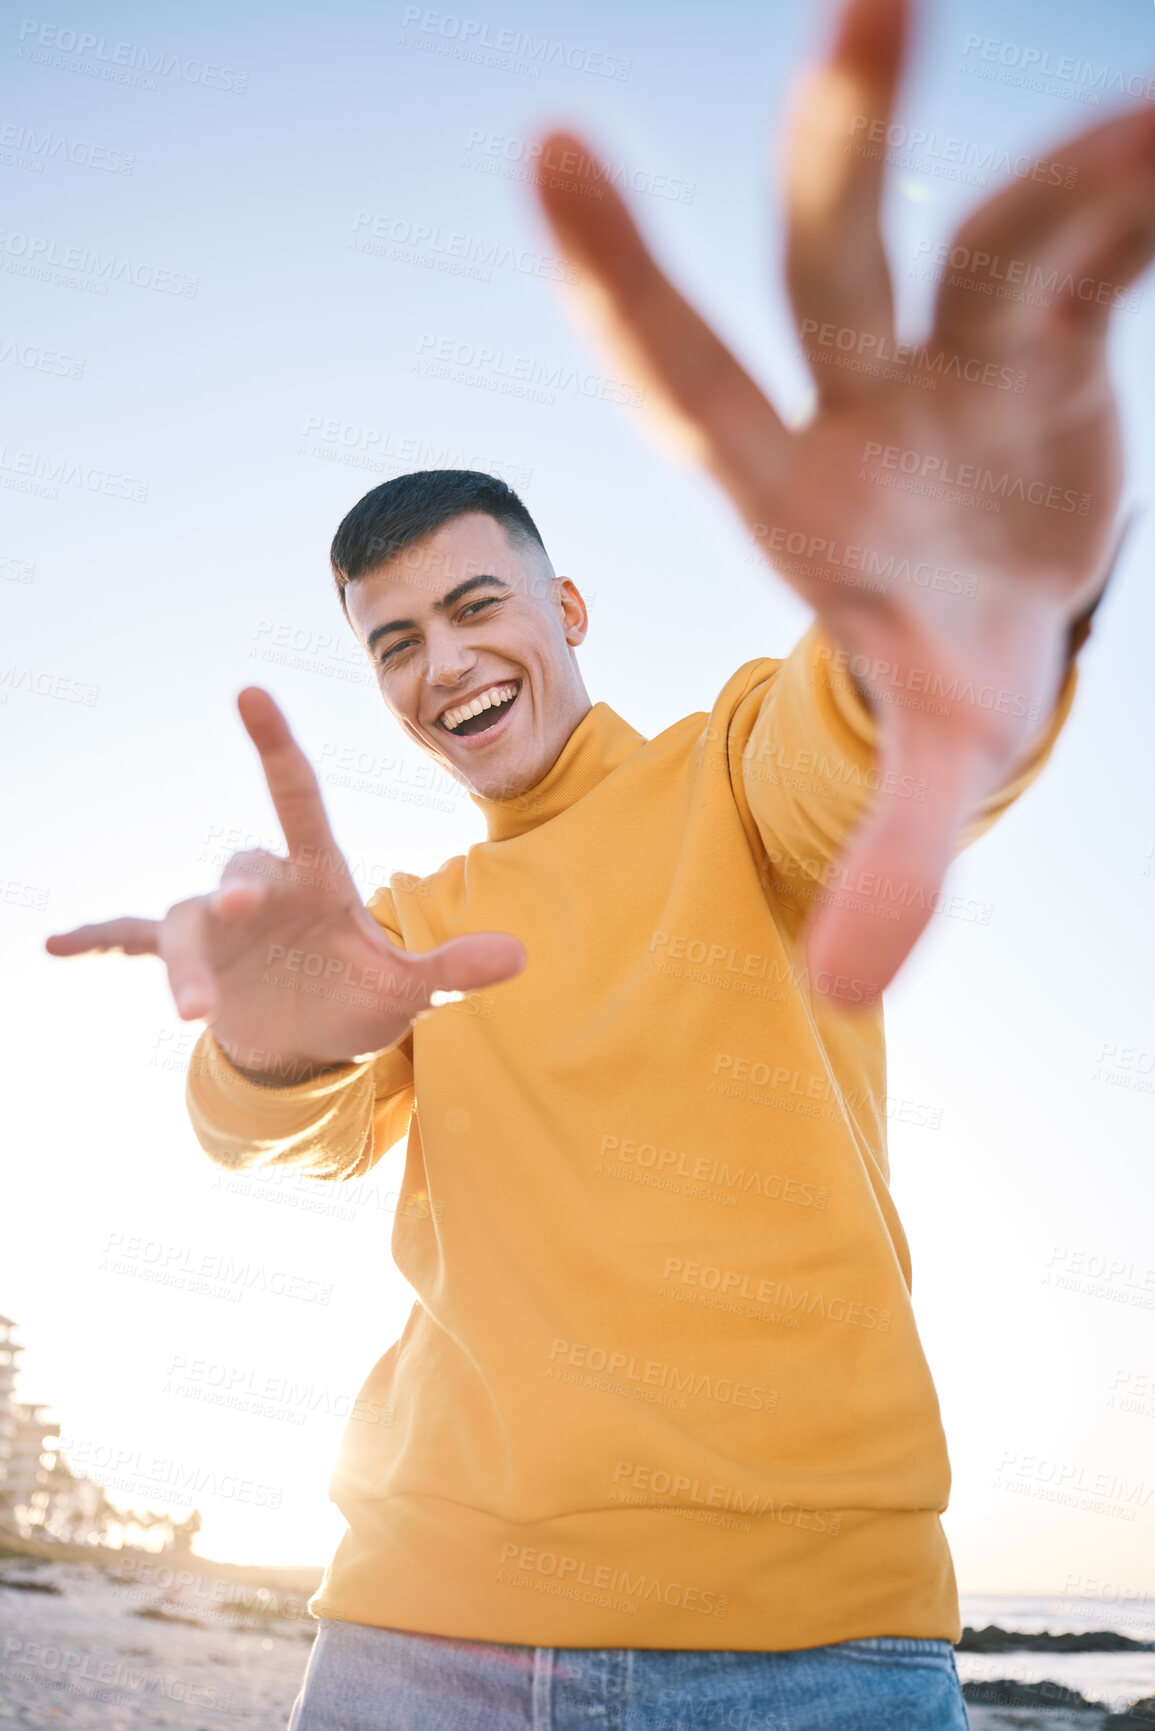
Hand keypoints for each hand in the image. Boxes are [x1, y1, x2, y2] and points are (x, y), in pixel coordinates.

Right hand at [45, 689, 525, 1077]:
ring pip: (187, 922)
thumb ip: (453, 969)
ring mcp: (220, 925)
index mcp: (317, 876)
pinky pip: (138, 941)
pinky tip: (56, 948)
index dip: (275, 746)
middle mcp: (262, 889)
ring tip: (192, 1010)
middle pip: (238, 869)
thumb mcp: (409, 991)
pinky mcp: (191, 962)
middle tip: (238, 908)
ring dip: (185, 963)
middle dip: (233, 888)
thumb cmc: (360, 997)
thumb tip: (522, 956)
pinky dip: (103, 942)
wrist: (313, 1039)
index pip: (296, 797)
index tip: (250, 692)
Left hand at [532, 0, 1154, 994]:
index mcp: (792, 495)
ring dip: (1077, 172)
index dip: (625, 279)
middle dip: (851, 137)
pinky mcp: (1052, 332)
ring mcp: (954, 357)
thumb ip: (890, 859)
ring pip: (995, 233)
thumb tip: (851, 990)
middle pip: (829, 265)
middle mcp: (857, 401)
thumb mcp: (924, 760)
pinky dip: (1136, 196)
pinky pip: (1097, 244)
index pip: (686, 377)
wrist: (1006, 611)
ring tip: (1154, 133)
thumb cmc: (940, 675)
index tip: (551, 149)